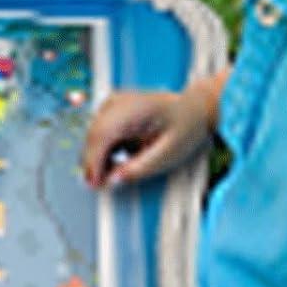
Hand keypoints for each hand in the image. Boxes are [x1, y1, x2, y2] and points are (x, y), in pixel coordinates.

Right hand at [81, 76, 222, 189]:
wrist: (193, 109)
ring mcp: (113, 104)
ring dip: (98, 158)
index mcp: (136, 107)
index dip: (93, 161)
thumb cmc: (185, 127)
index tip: (94, 184)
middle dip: (93, 163)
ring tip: (117, 172)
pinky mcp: (110, 110)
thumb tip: (112, 181)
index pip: (102, 133)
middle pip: (94, 135)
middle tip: (101, 185)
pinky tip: (118, 160)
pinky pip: (98, 134)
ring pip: (93, 136)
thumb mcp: (169, 154)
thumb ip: (140, 169)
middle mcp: (120, 101)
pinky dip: (103, 151)